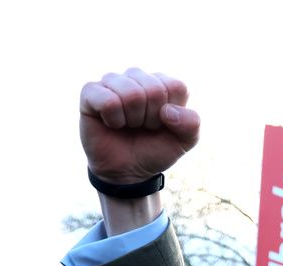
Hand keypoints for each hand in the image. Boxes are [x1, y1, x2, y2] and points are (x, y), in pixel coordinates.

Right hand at [80, 68, 200, 183]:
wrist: (128, 171)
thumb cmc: (155, 150)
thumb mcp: (185, 141)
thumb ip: (191, 123)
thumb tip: (167, 111)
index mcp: (162, 83)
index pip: (176, 87)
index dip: (171, 114)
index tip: (162, 124)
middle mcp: (137, 77)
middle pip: (154, 89)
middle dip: (152, 118)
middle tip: (143, 126)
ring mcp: (113, 82)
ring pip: (131, 93)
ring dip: (133, 119)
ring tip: (128, 124)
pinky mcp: (90, 92)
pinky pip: (107, 100)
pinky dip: (114, 119)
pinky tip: (111, 123)